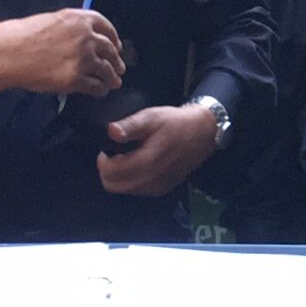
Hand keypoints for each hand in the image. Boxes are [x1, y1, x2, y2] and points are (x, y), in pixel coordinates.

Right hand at [0, 8, 124, 96]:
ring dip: (112, 78)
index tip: (116, 46)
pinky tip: (99, 91)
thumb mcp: (51, 21)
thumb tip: (84, 37)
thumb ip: (71, 27)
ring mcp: (82, 59)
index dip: (114, 38)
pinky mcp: (75, 79)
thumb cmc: (22, 36)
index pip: (106, 27)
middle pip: (110, 50)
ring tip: (114, 82)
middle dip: (116, 60)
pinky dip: (100, 90)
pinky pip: (95, 86)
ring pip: (107, 70)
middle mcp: (85, 37)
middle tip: (119, 68)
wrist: (6, 53)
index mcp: (79, 19)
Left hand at [95, 103, 219, 195]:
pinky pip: (136, 190)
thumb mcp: (151, 117)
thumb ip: (130, 126)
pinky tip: (138, 165)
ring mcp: (157, 187)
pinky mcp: (162, 189)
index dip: (103, 160)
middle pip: (113, 185)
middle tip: (115, 154)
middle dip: (108, 170)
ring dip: (119, 176)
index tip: (108, 148)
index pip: (110, 173)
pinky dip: (131, 180)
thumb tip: (111, 131)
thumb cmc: (175, 123)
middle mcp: (152, 179)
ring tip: (127, 158)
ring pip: (123, 190)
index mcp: (147, 161)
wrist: (202, 133)